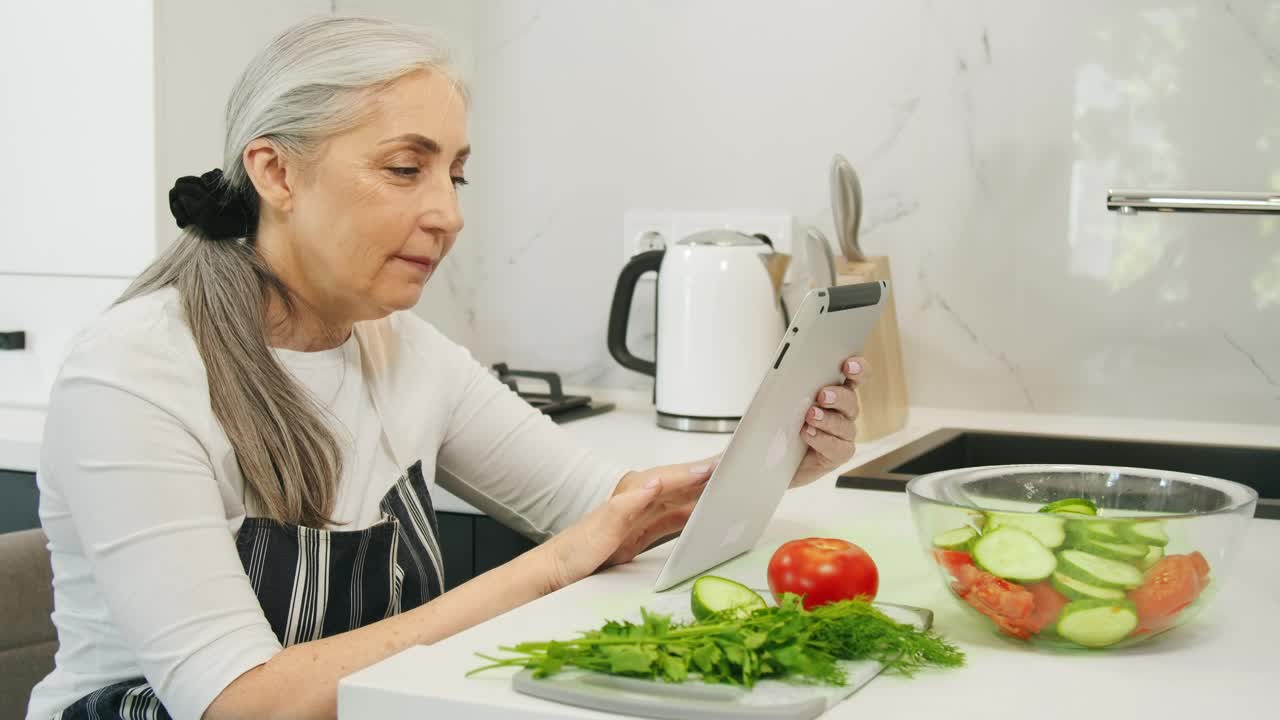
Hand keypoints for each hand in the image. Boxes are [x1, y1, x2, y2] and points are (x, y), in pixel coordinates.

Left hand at [537, 458, 716, 589]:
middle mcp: (636, 499)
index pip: (669, 478)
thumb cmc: (573, 551)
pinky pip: (673, 518)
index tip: (718, 466)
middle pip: (679, 485)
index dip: (694, 472)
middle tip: (734, 469)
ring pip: (679, 500)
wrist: (556, 571)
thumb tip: (654, 483)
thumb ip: (627, 505)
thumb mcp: (600, 528)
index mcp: (629, 493)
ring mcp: (639, 515)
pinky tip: (704, 515)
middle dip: (705, 477)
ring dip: (702, 494)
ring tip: (728, 488)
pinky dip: (691, 514)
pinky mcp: (640, 531)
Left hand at [791, 355, 866, 487]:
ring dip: (828, 419)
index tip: (848, 365)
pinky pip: (838, 447)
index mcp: (835, 389)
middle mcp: (843, 410)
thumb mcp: (784, 398)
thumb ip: (792, 385)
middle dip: (838, 396)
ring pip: (844, 424)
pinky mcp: (838, 453)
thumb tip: (785, 371)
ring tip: (810, 416)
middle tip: (823, 395)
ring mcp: (843, 433)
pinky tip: (808, 434)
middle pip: (850, 399)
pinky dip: (823, 440)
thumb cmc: (782, 423)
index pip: (855, 375)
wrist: (776, 458)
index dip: (858, 368)